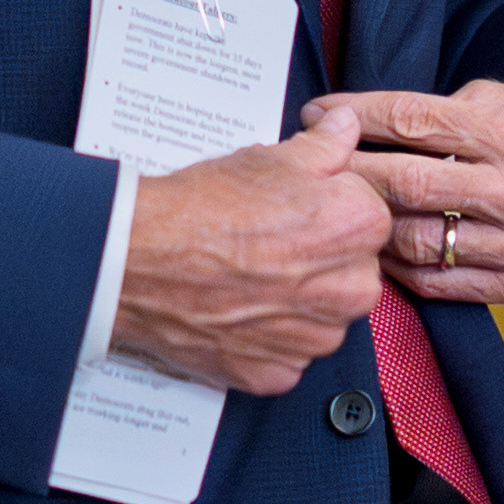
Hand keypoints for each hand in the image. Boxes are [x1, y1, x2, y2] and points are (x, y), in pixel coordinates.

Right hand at [115, 106, 388, 392]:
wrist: (134, 258)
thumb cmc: (198, 208)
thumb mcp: (268, 158)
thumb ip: (324, 148)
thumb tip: (345, 129)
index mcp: (359, 228)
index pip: (369, 216)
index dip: (331, 208)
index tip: (300, 208)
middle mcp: (350, 290)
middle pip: (354, 271)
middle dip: (322, 259)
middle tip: (272, 243)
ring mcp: (314, 339)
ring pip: (324, 317)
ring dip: (299, 302)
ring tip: (250, 276)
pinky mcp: (278, 374)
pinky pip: (289, 354)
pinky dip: (267, 338)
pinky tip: (237, 309)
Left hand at [322, 83, 503, 304]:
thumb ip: (452, 108)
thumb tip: (378, 119)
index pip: (415, 122)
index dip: (358, 116)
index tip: (319, 112)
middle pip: (407, 183)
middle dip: (350, 171)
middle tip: (315, 163)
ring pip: (416, 239)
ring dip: (367, 223)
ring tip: (340, 209)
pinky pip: (440, 282)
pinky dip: (398, 267)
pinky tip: (377, 248)